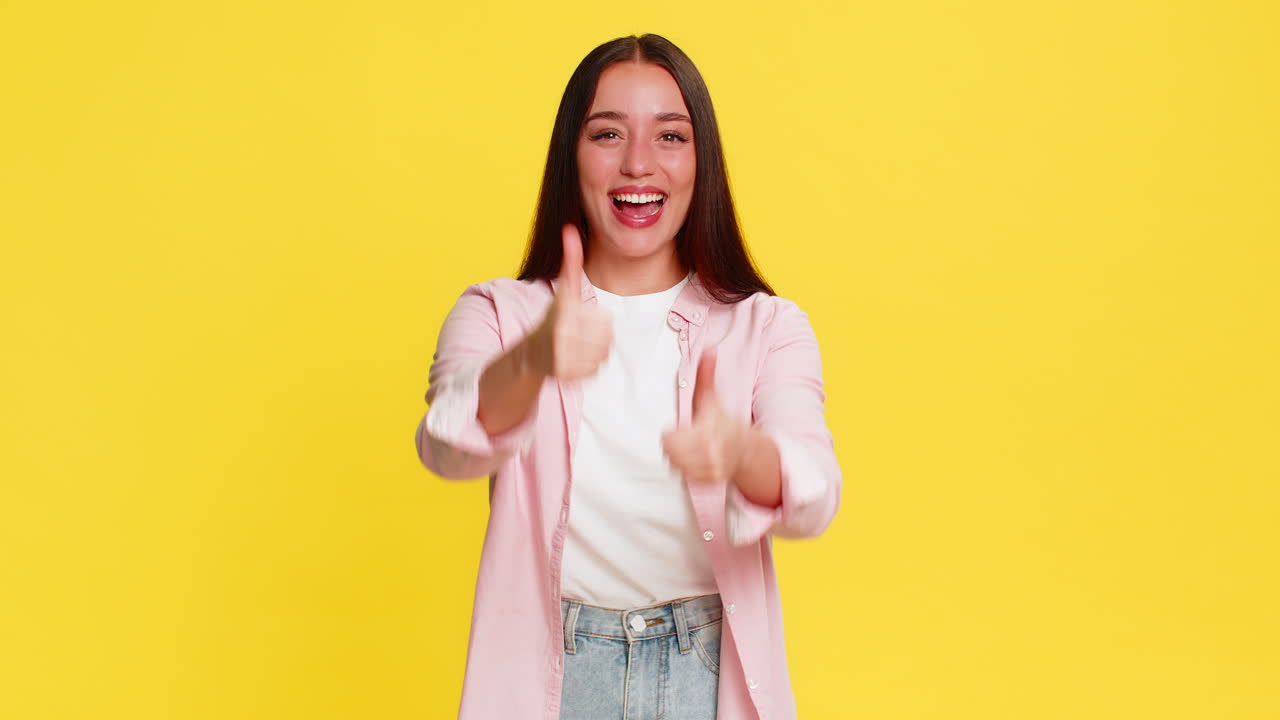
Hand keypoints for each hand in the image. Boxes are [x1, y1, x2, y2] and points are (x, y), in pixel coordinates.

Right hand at [531, 224, 612, 380]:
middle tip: (581, 332)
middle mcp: (561, 338)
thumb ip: (571, 261)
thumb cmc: (552, 318)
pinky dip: (591, 364)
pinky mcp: (568, 377)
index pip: (604, 321)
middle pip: (608, 336)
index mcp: (563, 315)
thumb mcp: (563, 290)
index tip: (578, 319)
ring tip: (579, 344)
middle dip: (598, 333)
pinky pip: (598, 369)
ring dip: (597, 349)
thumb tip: (570, 229)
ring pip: (605, 353)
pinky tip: (576, 358)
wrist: (532, 353)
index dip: (598, 320)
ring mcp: (565, 359)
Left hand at [662, 348, 748, 485]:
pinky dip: (686, 469)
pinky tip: (695, 459)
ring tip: (690, 448)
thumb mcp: (712, 399)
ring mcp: (710, 469)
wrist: (745, 449)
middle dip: (675, 445)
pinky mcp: (709, 481)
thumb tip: (708, 349)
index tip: (680, 429)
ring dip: (679, 457)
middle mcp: (709, 453)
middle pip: (670, 453)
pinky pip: (685, 476)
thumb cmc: (723, 422)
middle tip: (686, 439)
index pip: (668, 440)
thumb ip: (706, 375)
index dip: (671, 433)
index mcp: (706, 432)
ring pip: (676, 465)